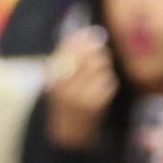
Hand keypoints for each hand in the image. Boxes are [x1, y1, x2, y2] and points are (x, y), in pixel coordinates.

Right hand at [43, 28, 116, 148]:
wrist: (67, 131)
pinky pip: (109, 81)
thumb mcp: (58, 76)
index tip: (92, 33)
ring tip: (96, 74)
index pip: (69, 49)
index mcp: (53, 77)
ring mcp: (81, 96)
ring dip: (103, 67)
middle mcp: (65, 86)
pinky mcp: (96, 104)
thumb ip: (67, 52)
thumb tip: (85, 30)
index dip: (83, 38)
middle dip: (97, 51)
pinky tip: (99, 88)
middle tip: (99, 52)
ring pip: (102, 67)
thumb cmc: (63, 98)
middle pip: (89, 56)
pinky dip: (107, 81)